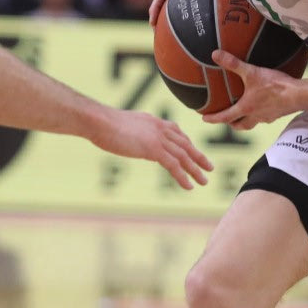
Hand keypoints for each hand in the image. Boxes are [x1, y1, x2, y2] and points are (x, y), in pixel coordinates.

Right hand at [91, 109, 212, 188]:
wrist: (98, 121)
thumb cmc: (102, 124)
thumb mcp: (124, 126)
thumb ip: (135, 133)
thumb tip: (135, 140)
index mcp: (153, 121)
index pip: (176, 132)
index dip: (187, 143)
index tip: (194, 152)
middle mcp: (160, 127)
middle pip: (185, 143)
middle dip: (198, 156)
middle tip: (209, 167)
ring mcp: (158, 138)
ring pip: (183, 156)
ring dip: (195, 169)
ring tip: (203, 181)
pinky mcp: (153, 149)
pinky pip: (173, 165)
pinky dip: (183, 177)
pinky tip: (189, 186)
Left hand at [202, 50, 302, 129]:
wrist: (299, 95)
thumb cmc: (275, 86)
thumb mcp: (252, 72)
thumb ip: (233, 63)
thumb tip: (215, 54)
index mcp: (246, 108)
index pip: (226, 117)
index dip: (214, 118)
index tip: (204, 119)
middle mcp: (256, 115)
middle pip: (241, 126)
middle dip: (232, 124)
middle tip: (227, 120)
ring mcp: (268, 116)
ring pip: (254, 122)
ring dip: (247, 120)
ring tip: (245, 112)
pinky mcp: (278, 114)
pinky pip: (266, 117)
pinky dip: (261, 113)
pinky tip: (264, 105)